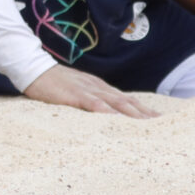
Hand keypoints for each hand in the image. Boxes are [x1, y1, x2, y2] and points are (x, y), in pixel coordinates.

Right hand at [22, 63, 155, 116]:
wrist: (33, 67)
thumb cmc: (53, 83)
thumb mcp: (77, 92)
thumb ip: (91, 101)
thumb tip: (106, 115)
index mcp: (100, 88)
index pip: (127, 100)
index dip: (143, 110)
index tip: (159, 120)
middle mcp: (98, 88)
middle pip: (127, 102)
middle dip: (145, 114)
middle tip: (162, 126)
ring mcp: (87, 90)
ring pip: (115, 103)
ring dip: (133, 114)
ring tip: (147, 125)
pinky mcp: (74, 94)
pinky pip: (93, 104)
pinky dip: (106, 112)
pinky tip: (115, 119)